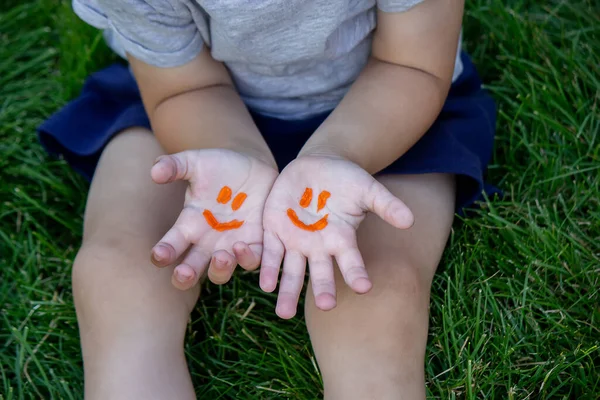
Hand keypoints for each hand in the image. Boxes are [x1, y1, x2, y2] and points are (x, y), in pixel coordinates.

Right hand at [150, 149, 277, 289]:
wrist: (254, 166)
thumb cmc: (219, 167)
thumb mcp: (196, 162)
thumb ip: (174, 165)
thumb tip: (154, 172)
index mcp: (189, 226)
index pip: (171, 245)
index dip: (163, 253)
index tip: (159, 254)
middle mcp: (207, 243)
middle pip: (191, 270)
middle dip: (185, 276)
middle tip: (184, 273)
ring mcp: (231, 246)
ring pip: (221, 272)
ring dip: (219, 269)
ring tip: (221, 256)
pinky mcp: (257, 244)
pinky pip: (252, 260)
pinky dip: (247, 258)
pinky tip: (242, 245)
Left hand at [260, 155, 413, 317]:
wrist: (317, 167)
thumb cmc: (347, 180)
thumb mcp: (367, 188)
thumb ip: (386, 204)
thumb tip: (411, 220)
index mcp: (342, 239)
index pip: (351, 261)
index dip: (356, 273)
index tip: (364, 287)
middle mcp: (318, 247)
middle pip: (320, 273)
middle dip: (322, 290)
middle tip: (326, 306)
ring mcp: (295, 242)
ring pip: (291, 272)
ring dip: (287, 291)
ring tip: (284, 314)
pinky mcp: (274, 231)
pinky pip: (270, 253)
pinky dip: (267, 267)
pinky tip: (266, 285)